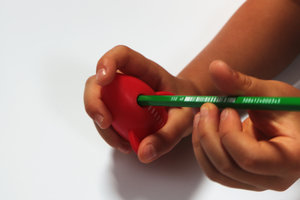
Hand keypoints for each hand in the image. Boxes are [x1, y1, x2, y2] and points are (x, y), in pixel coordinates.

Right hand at [84, 45, 197, 162]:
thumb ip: (168, 134)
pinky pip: (104, 118)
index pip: (122, 56)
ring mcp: (118, 94)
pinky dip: (110, 134)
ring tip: (125, 144)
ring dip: (103, 125)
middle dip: (94, 101)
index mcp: (145, 70)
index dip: (107, 62)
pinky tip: (126, 143)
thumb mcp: (185, 119)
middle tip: (106, 123)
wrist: (185, 108)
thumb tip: (143, 152)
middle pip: (98, 81)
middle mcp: (127, 79)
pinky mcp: (116, 108)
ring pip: (98, 102)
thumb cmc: (185, 104)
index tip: (103, 80)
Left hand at [192, 60, 299, 190]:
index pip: (249, 158)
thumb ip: (242, 84)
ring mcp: (255, 181)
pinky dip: (203, 148)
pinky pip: (214, 169)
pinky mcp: (241, 177)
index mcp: (291, 160)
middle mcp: (273, 179)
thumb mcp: (271, 94)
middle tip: (205, 108)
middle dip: (208, 134)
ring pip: (215, 171)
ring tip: (202, 116)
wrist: (293, 126)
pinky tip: (204, 127)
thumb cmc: (292, 111)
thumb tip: (215, 67)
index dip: (228, 133)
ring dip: (202, 141)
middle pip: (227, 166)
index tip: (225, 109)